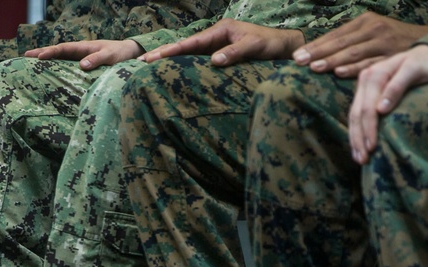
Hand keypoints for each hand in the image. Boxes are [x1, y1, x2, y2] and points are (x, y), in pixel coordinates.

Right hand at [24, 39, 143, 69]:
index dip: (51, 52)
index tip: (39, 57)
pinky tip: (47, 71)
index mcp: (83, 47)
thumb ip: (97, 60)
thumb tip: (82, 66)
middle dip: (41, 52)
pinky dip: (55, 66)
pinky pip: (66, 64)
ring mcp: (79, 57)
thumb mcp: (110, 56)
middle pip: (57, 51)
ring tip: (30, 62)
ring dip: (46, 59)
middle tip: (25, 56)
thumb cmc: (120, 54)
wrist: (128, 53)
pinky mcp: (82, 64)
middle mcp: (78, 51)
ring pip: (59, 57)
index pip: (63, 49)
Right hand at [139, 19, 303, 65]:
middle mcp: (216, 38)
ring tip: (151, 69)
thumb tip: (214, 61)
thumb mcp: (255, 47)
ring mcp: (217, 48)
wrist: (286, 48)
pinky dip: (185, 68)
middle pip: (185, 47)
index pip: (191, 43)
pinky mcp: (221, 58)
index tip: (153, 57)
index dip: (172, 51)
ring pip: (190, 55)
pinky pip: (199, 63)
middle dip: (164, 54)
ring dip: (171, 62)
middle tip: (141, 62)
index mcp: (220, 30)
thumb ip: (235, 52)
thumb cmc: (272, 45)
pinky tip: (174, 75)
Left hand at [293, 12, 427, 77]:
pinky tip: (340, 73)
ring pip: (353, 52)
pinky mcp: (393, 56)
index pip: (335, 35)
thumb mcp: (372, 34)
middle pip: (341, 42)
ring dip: (333, 60)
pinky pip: (371, 63)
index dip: (316, 45)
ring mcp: (384, 42)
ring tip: (314, 68)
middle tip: (299, 62)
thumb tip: (321, 54)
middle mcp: (373, 29)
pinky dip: (355, 68)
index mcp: (365, 22)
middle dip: (318, 53)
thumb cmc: (394, 41)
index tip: (297, 55)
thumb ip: (351, 42)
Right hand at [348, 45, 427, 163]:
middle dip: (358, 139)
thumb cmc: (426, 63)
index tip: (372, 148)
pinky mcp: (367, 95)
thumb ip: (397, 88)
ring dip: (355, 139)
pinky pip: (357, 116)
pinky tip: (359, 147)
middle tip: (363, 160)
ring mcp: (364, 88)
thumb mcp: (415, 71)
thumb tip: (380, 110)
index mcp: (374, 75)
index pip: (367, 108)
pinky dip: (357, 132)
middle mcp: (365, 80)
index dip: (368, 130)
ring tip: (359, 159)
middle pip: (357, 114)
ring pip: (354, 117)